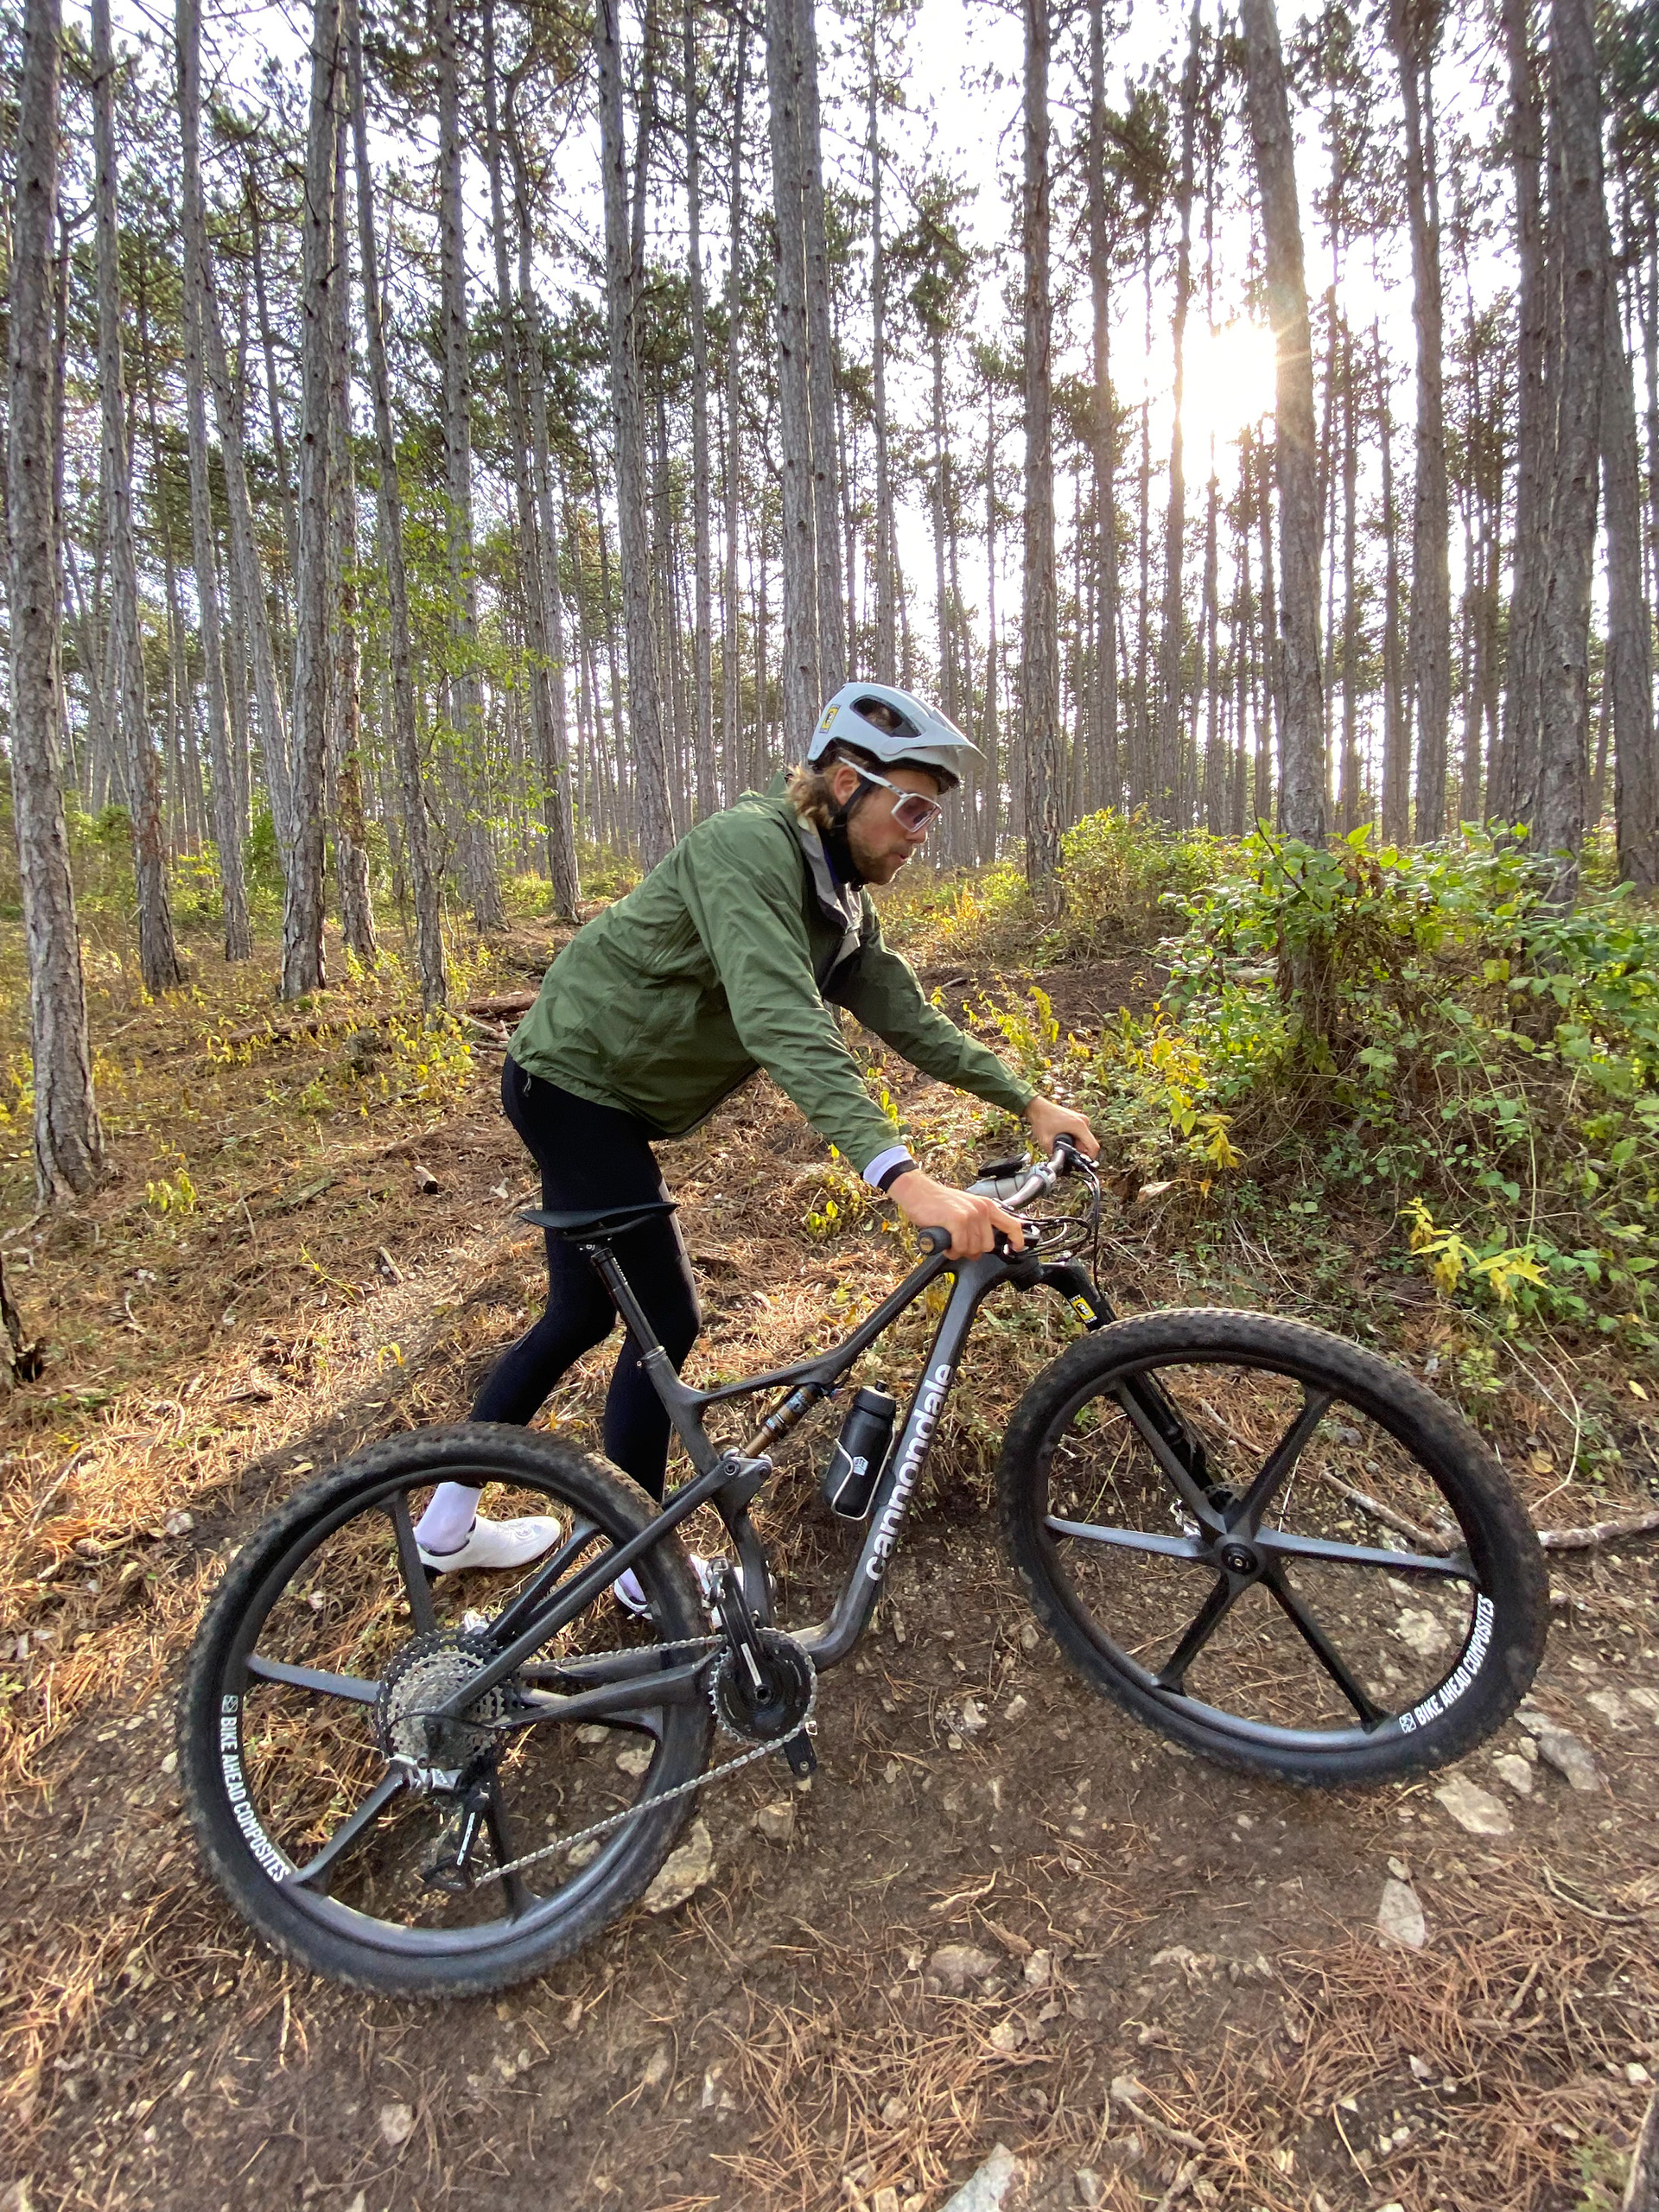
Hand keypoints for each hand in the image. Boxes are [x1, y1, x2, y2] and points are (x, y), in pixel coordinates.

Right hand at [888, 1168, 1025, 1258]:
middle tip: (959, 1245)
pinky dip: (951, 1251)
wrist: (917, 1191)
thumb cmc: (938, 1202)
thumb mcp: (966, 1207)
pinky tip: (946, 1245)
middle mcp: (982, 1209)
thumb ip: (979, 1221)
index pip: (1012, 1224)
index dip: (1017, 1239)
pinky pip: (960, 1247)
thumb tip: (985, 1241)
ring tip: (950, 1241)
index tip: (1017, 1248)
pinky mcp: (957, 1221)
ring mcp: (970, 1215)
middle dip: (973, 1251)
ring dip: (959, 1251)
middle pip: (988, 1246)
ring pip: (973, 1249)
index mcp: (987, 1205)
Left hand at [1024, 1095, 1099, 1160]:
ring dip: (1074, 1144)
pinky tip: (1061, 1138)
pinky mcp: (1077, 1119)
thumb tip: (1062, 1162)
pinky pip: (1080, 1134)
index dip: (1089, 1158)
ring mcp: (1081, 1119)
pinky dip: (1073, 1138)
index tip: (1081, 1164)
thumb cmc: (1042, 1120)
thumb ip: (1056, 1154)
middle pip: (1087, 1144)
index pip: (1093, 1147)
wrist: (1037, 1107)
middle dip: (1077, 1151)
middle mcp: (1083, 1121)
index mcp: (1079, 1126)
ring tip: (1060, 1142)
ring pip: (1083, 1139)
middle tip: (1064, 1151)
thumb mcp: (1046, 1142)